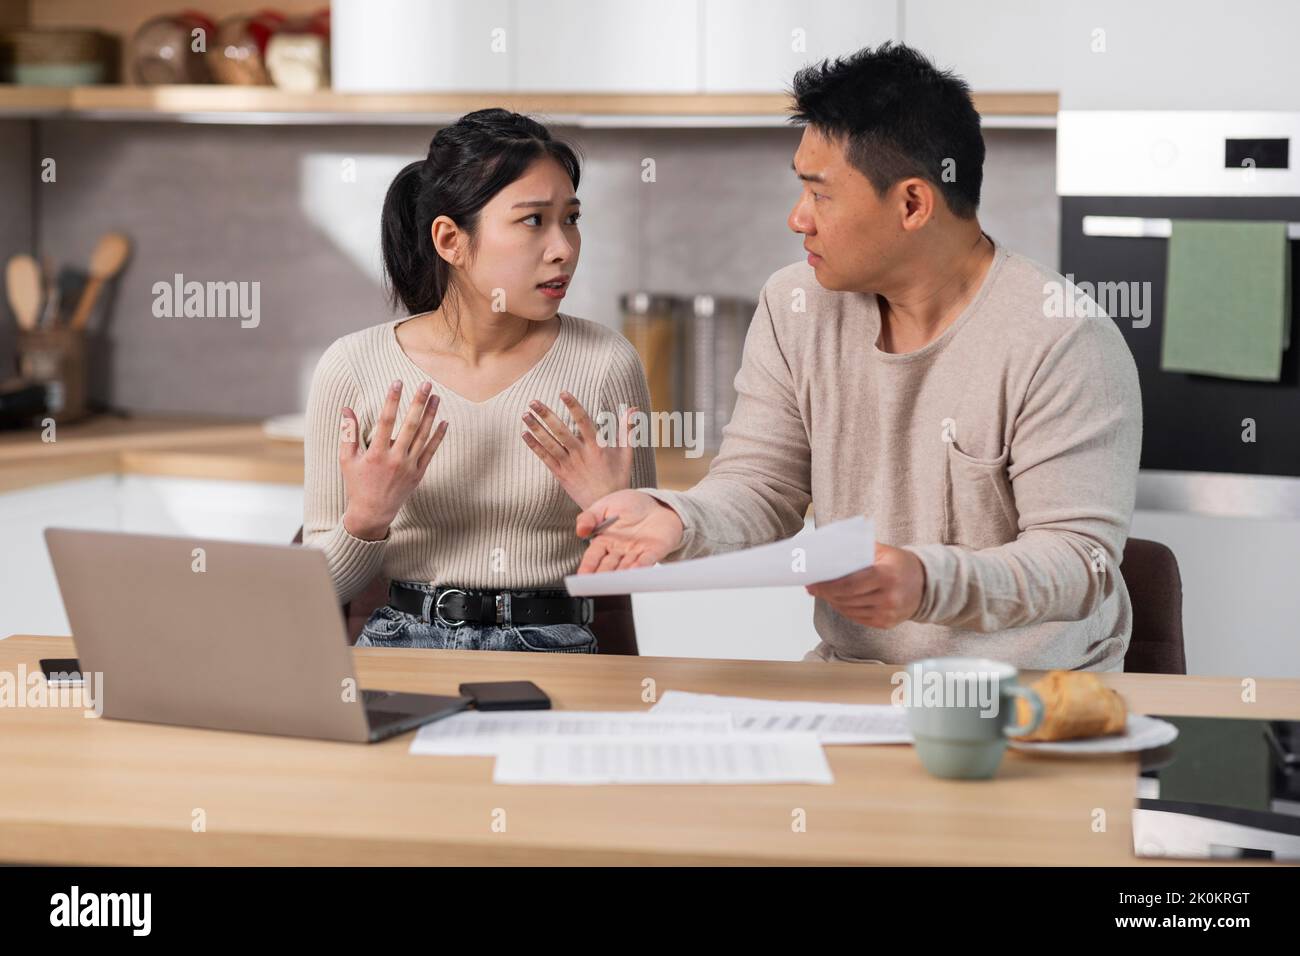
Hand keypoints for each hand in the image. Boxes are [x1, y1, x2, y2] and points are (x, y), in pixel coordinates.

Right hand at [339, 380, 447, 539]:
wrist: (373, 513)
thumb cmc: (357, 484)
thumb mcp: (346, 460)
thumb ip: (348, 434)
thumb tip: (346, 409)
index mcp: (376, 454)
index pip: (386, 420)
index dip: (392, 400)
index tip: (397, 382)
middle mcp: (395, 459)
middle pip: (410, 425)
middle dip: (418, 402)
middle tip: (426, 384)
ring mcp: (409, 467)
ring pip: (423, 436)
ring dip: (431, 415)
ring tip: (436, 397)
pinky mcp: (419, 474)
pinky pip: (431, 452)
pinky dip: (438, 437)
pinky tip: (444, 421)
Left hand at [521, 391, 634, 509]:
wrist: (605, 505)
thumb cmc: (618, 478)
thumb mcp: (626, 454)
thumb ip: (627, 429)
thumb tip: (633, 408)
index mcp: (597, 447)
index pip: (584, 421)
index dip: (573, 406)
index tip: (563, 393)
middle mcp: (581, 454)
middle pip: (561, 431)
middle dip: (546, 415)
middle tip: (533, 401)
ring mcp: (569, 465)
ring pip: (550, 443)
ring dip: (536, 428)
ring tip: (524, 414)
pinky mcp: (561, 475)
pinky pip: (545, 458)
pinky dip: (535, 446)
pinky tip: (524, 434)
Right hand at [575, 489, 684, 572]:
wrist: (656, 503)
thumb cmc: (630, 505)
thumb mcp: (605, 506)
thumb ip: (589, 517)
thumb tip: (580, 530)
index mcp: (605, 541)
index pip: (593, 556)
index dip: (588, 566)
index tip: (582, 576)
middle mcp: (620, 551)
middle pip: (609, 566)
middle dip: (603, 575)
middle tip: (598, 584)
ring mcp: (637, 552)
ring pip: (627, 566)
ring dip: (621, 574)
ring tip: (615, 581)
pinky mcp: (654, 550)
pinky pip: (647, 560)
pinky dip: (641, 566)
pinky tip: (635, 570)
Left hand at [804, 542, 925, 628]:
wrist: (926, 584)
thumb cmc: (900, 564)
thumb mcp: (882, 551)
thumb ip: (856, 550)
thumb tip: (828, 556)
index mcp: (887, 575)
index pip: (849, 583)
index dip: (828, 585)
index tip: (813, 581)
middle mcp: (889, 597)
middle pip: (846, 598)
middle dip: (825, 593)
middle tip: (812, 586)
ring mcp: (888, 613)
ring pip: (849, 610)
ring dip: (832, 601)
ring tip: (822, 592)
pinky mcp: (885, 623)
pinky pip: (857, 618)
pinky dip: (844, 609)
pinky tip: (837, 600)